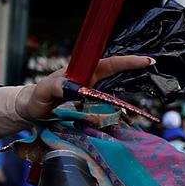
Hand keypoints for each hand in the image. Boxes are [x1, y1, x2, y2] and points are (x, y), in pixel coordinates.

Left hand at [19, 55, 153, 120]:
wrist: (31, 110)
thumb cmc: (37, 97)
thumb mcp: (44, 91)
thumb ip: (55, 86)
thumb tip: (70, 86)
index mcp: (83, 73)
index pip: (109, 64)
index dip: (127, 62)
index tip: (146, 61)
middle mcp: (90, 81)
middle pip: (117, 77)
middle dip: (135, 77)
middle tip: (153, 78)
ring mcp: (90, 95)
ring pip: (114, 96)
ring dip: (126, 104)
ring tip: (138, 114)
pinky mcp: (89, 108)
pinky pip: (106, 110)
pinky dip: (116, 116)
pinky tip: (124, 124)